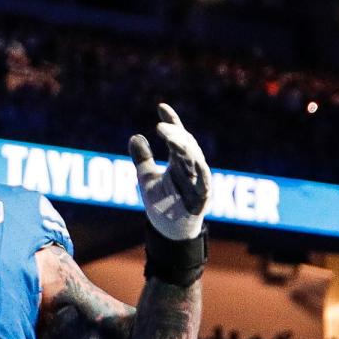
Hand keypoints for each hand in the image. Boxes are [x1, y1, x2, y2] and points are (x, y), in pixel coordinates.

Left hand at [129, 103, 210, 239]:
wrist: (169, 232)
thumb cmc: (162, 204)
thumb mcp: (147, 178)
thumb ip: (142, 159)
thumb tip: (134, 137)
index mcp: (179, 160)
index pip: (177, 136)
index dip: (171, 121)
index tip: (160, 107)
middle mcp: (190, 166)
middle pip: (185, 144)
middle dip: (174, 133)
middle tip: (160, 126)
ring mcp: (198, 180)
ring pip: (194, 158)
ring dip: (183, 146)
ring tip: (170, 136)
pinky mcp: (203, 195)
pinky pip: (203, 180)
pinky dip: (199, 168)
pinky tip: (193, 158)